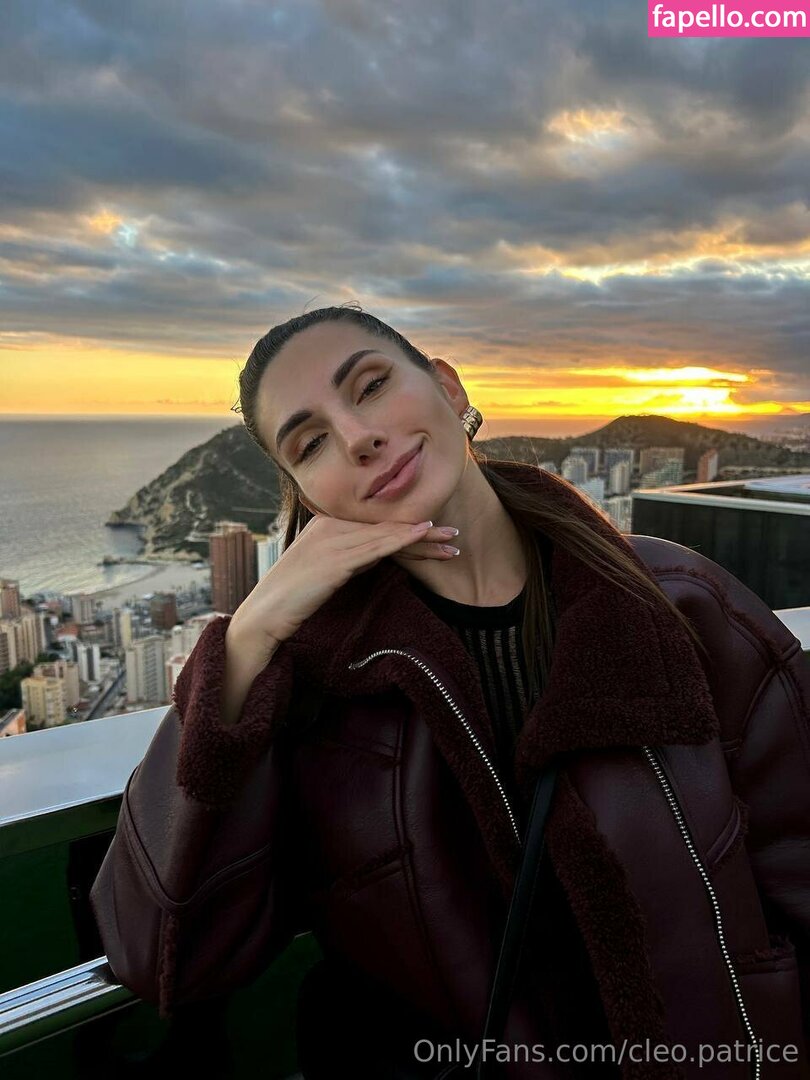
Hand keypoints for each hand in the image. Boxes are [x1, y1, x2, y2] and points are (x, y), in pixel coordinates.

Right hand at [229, 514, 459, 649]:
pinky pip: (376, 547)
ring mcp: (332, 540)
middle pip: (385, 527)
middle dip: (423, 533)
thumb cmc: (294, 598)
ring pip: (386, 536)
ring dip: (422, 538)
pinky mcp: (335, 560)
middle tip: (454, 535)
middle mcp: (330, 525)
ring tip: (451, 541)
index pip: (377, 525)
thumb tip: (377, 555)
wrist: (265, 615)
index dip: (408, 531)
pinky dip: (401, 539)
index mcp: (326, 523)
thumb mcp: (325, 569)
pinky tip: (422, 535)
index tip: (437, 536)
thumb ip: (349, 557)